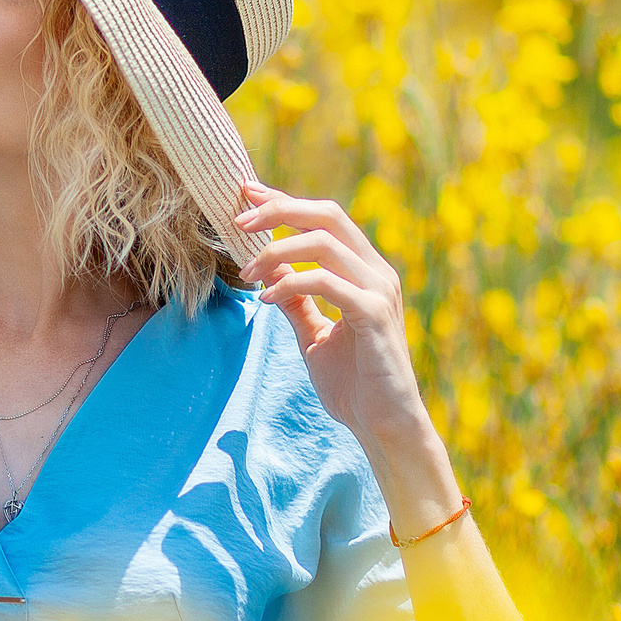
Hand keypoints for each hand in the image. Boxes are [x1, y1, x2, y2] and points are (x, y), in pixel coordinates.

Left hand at [234, 184, 460, 528]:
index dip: (284, 202)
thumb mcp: (314, 334)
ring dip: (276, 253)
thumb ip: (296, 300)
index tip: (246, 194)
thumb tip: (268, 272)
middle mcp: (376, 272)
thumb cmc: (353, 383)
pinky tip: (266, 300)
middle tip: (237, 221)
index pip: (324, 219)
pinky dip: (291, 284)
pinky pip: (327, 282)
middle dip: (279, 210)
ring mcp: (379, 290)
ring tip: (246, 274)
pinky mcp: (375, 314)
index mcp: (364, 271)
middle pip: (327, 215)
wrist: (383, 425)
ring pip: (324, 244)